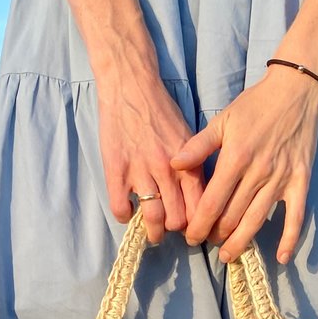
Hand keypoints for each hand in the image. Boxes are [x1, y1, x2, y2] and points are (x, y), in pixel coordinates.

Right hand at [97, 75, 204, 242]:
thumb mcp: (188, 137)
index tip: (193, 229)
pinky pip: (121, 208)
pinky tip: (128, 211)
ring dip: (153, 232)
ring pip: (152, 218)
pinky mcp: (116, 169)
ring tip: (152, 233)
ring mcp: (141, 171)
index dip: (197, 225)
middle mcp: (167, 170)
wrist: (131, 85)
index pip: (200, 208)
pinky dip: (125, 216)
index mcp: (188, 163)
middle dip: (175, 231)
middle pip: (177, 219)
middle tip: (171, 229)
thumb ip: (194, 166)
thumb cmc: (161, 111)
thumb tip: (200, 195)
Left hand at [170, 67, 317, 262]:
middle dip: (216, 235)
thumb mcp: (222, 120)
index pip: (212, 202)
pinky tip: (282, 258)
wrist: (296, 91)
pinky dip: (290, 239)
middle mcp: (257, 174)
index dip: (199, 225)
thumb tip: (173, 164)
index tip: (190, 237)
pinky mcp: (299, 182)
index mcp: (235, 159)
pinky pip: (296, 217)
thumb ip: (198, 146)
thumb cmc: (255, 105)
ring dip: (240, 243)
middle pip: (232, 216)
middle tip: (207, 243)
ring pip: (256, 221)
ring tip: (228, 256)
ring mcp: (280, 180)